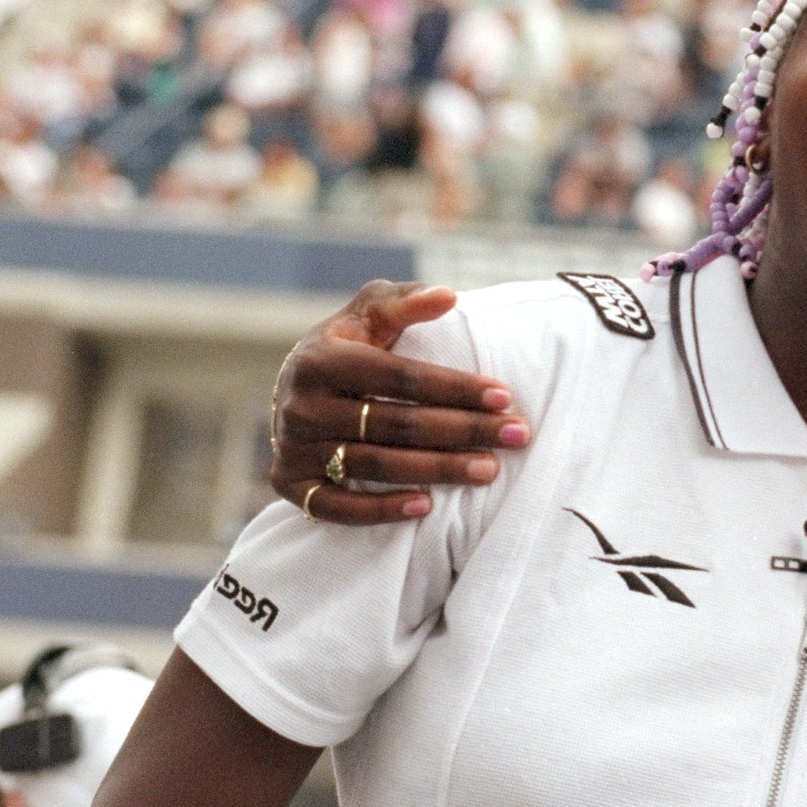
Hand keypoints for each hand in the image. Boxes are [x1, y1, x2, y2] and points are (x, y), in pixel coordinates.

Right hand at [270, 280, 530, 524]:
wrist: (294, 392)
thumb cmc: (349, 347)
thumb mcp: (369, 315)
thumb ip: (405, 303)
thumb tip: (448, 296)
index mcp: (323, 359)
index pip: (400, 377)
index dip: (455, 387)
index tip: (506, 397)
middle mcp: (302, 405)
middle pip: (396, 424)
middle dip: (464, 430)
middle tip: (517, 436)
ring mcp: (293, 448)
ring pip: (376, 466)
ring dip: (438, 470)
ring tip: (490, 469)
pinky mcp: (290, 484)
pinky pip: (336, 507)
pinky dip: (381, 509)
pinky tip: (427, 507)